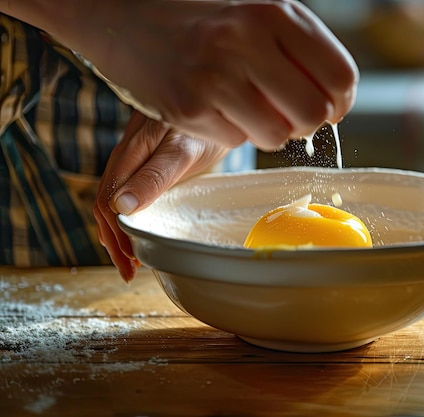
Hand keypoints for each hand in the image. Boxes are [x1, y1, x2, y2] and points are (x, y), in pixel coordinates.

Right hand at [11, 0, 358, 150]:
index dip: (340, 101)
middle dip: (307, 123)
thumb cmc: (203, 17)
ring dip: (270, 132)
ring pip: (277, 135)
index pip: (341, 77)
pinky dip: (231, 131)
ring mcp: (215, 75)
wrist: (124, 14)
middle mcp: (247, 41)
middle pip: (314, 112)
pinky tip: (215, 106)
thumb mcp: (259, 13)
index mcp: (276, 13)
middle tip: (288, 114)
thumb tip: (338, 100)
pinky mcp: (188, 107)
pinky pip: (235, 141)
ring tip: (250, 109)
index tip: (327, 105)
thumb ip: (302, 49)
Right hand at [94, 111, 229, 281]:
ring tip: (132, 258)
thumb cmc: (205, 125)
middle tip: (130, 270)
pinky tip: (138, 229)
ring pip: (114, 199)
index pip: (108, 204)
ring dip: (120, 232)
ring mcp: (135, 157)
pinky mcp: (148, 158)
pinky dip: (129, 216)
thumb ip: (154, 176)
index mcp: (129, 156)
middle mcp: (126, 157)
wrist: (218, 98)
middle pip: (106, 205)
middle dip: (114, 241)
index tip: (129, 263)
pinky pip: (128, 190)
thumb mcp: (183, 152)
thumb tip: (120, 208)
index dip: (115, 237)